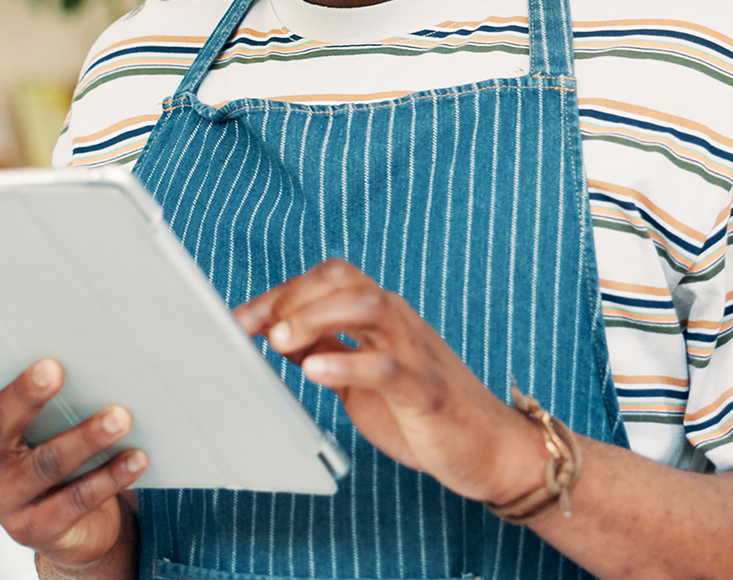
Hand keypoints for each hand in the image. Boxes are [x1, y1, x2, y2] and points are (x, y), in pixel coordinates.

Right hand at [0, 323, 146, 569]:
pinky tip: (136, 458)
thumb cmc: (53, 455)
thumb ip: (38, 394)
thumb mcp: (38, 427)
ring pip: (46, 463)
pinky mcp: (37, 529)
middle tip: (54, 368)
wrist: (74, 532)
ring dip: (86, 438)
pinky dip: (110, 477)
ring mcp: (6, 501)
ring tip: (119, 416)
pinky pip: (77, 499)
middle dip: (26, 395)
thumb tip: (75, 336)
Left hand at [234, 258, 545, 505]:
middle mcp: (397, 323)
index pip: (326, 281)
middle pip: (341, 281)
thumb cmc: (423, 412)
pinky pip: (388, 366)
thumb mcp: (360, 378)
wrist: (491, 451)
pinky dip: (348, 363)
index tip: (240, 319)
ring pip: (367, 306)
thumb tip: (276, 333)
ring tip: (281, 340)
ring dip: (316, 316)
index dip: (279, 293)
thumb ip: (327, 350)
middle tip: (253, 328)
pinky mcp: (427, 389)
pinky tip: (315, 372)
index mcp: (380, 317)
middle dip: (291, 296)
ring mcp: (415, 351)